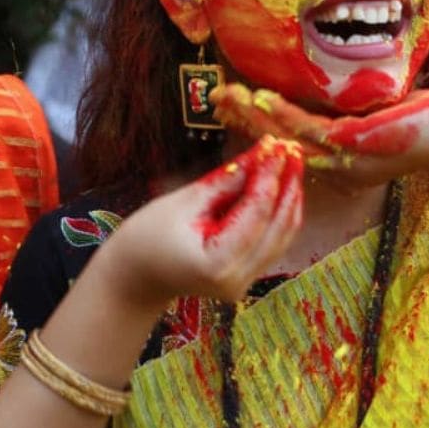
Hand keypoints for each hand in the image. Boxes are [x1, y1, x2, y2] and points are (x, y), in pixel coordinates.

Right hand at [94, 136, 303, 306]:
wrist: (136, 276)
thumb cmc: (148, 236)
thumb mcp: (186, 200)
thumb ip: (228, 180)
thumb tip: (262, 152)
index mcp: (217, 263)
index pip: (257, 212)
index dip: (270, 175)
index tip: (278, 145)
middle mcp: (238, 279)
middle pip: (278, 225)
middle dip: (287, 184)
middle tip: (292, 148)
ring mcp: (246, 283)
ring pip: (283, 235)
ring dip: (289, 197)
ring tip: (290, 161)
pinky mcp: (248, 277)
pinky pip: (274, 242)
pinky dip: (280, 213)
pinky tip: (281, 185)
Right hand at [212, 84, 428, 188]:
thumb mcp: (391, 113)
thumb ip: (362, 108)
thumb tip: (341, 90)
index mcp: (350, 162)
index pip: (297, 145)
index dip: (265, 127)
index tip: (240, 106)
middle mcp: (344, 167)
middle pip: (283, 144)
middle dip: (247, 122)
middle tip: (217, 101)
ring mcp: (349, 159)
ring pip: (288, 138)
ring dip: (254, 116)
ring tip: (225, 98)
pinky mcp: (357, 145)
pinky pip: (308, 129)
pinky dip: (281, 114)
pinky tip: (260, 100)